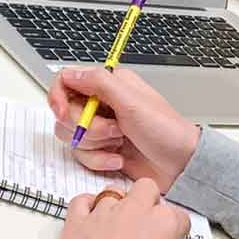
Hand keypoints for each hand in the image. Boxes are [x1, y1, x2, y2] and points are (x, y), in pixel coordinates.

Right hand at [48, 68, 200, 191]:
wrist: (181, 165)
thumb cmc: (166, 131)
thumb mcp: (132, 102)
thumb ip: (98, 83)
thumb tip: (70, 73)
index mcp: (109, 84)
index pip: (66, 81)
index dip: (58, 97)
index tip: (63, 112)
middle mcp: (102, 104)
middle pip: (66, 113)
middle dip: (87, 127)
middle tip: (114, 130)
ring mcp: (102, 128)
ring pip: (72, 136)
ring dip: (94, 144)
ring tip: (119, 143)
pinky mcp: (103, 149)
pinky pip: (82, 155)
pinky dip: (99, 160)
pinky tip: (119, 159)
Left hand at [54, 179, 211, 238]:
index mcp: (163, 225)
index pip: (180, 218)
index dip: (177, 232)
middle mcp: (134, 210)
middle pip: (147, 190)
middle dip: (149, 203)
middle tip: (147, 228)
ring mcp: (103, 213)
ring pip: (115, 193)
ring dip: (119, 205)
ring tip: (117, 228)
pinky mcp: (77, 221)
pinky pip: (82, 200)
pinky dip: (87, 206)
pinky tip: (90, 218)